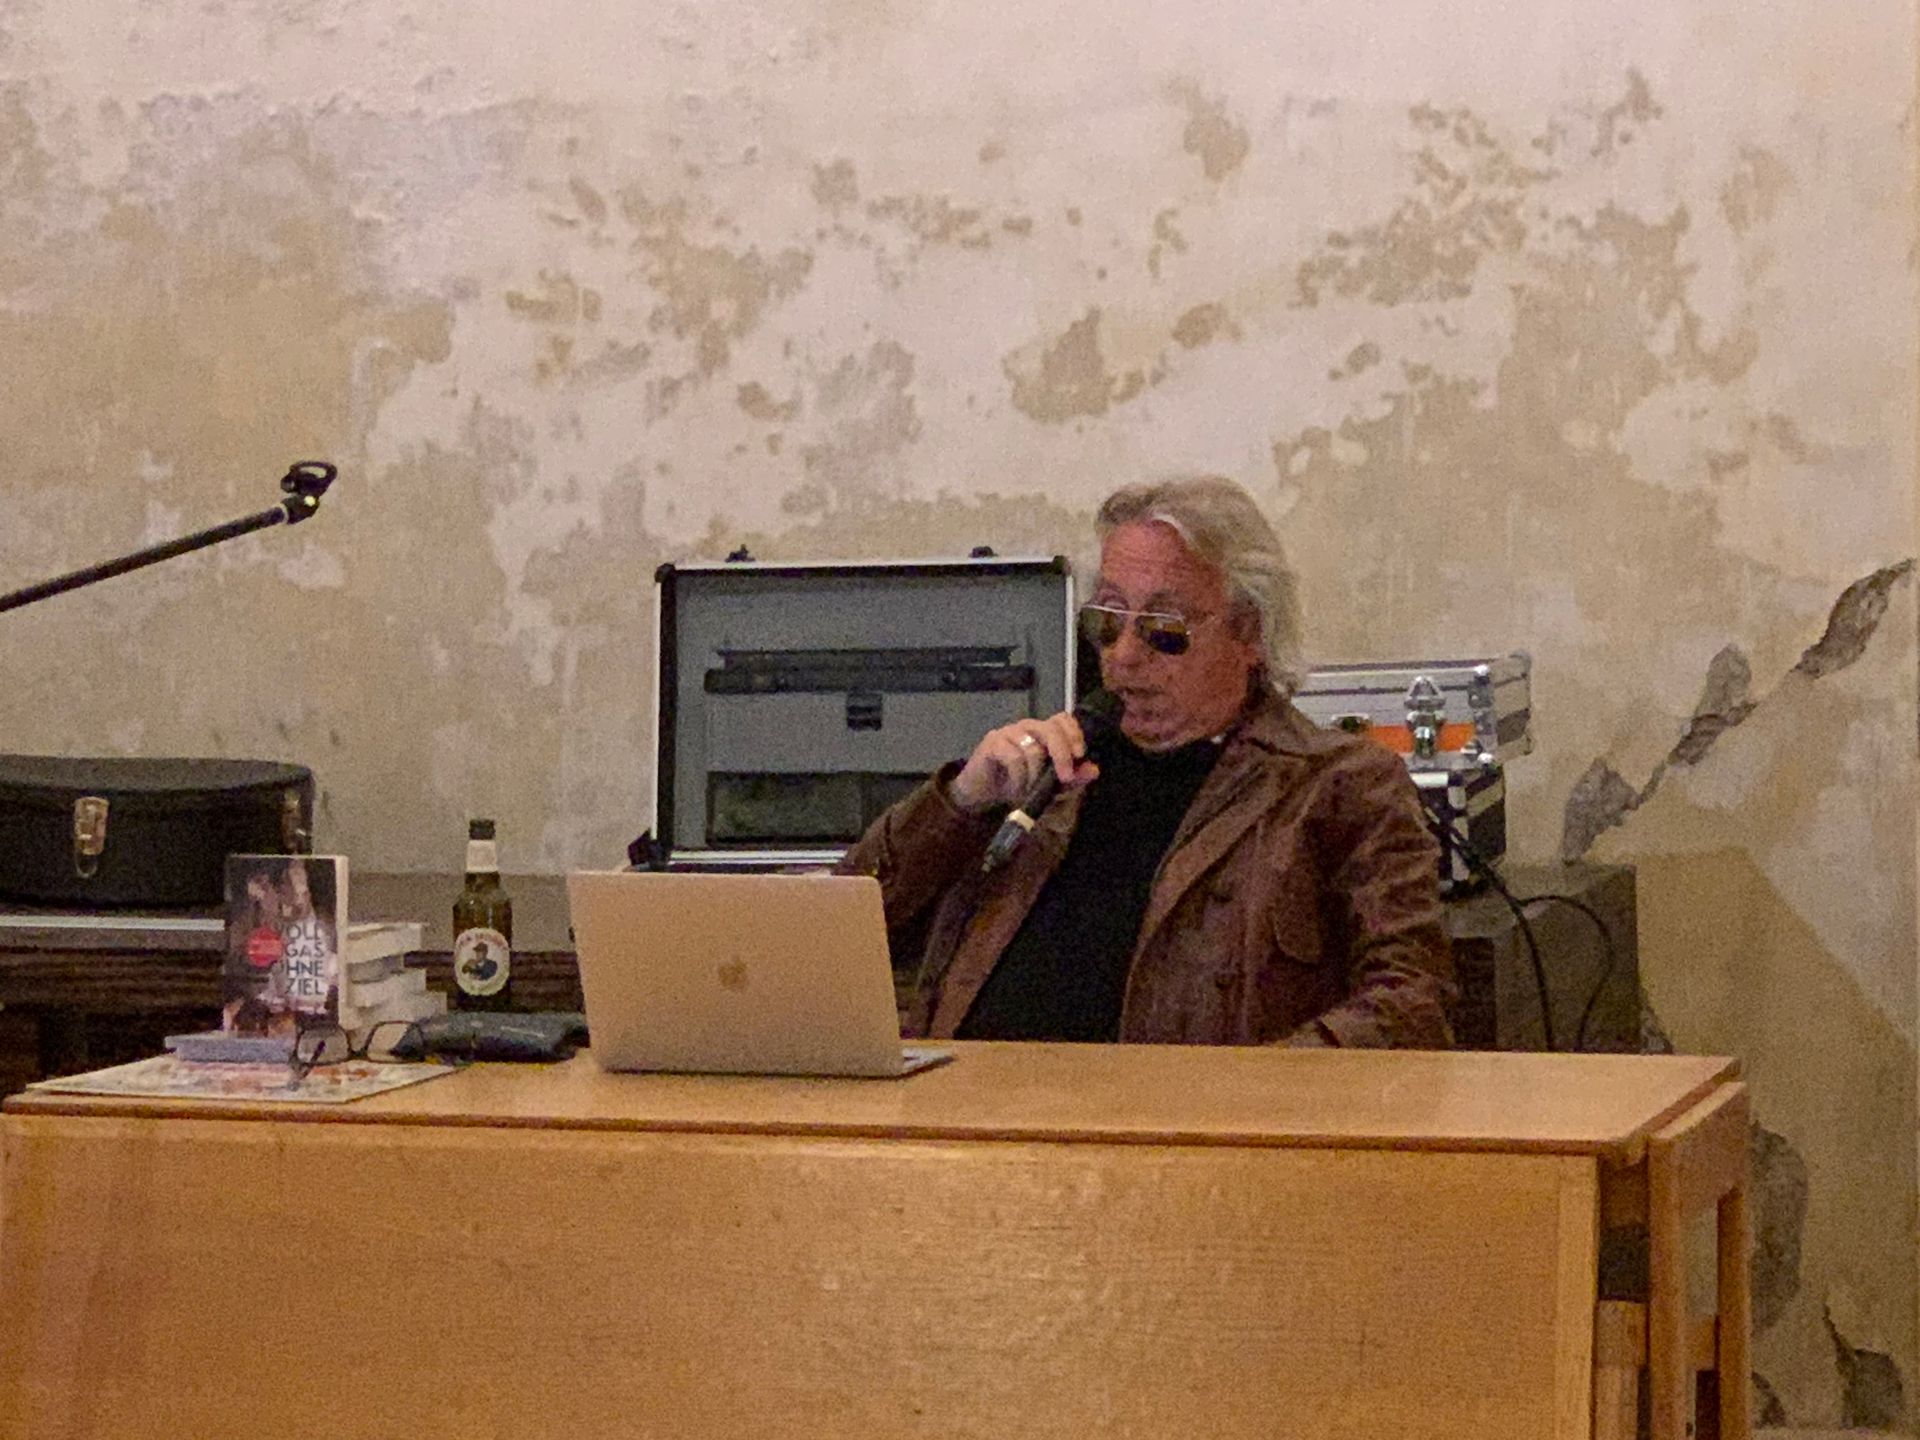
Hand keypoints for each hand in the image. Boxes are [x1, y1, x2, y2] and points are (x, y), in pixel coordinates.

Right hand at [946, 711, 1099, 815]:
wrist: (982, 793)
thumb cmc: (1015, 783)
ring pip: (1032, 747)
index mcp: (1042, 732)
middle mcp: (1027, 727)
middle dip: (1061, 754)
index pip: (1062, 719)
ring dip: (1035, 775)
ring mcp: (1008, 732)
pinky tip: (1015, 788)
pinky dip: (1019, 777)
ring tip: (1029, 791)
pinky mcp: (992, 743)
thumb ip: (1071, 777)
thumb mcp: (1048, 785)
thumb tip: (1094, 770)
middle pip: (1050, 729)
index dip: (1074, 733)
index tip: (1080, 755)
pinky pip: (1013, 757)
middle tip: (1064, 778)